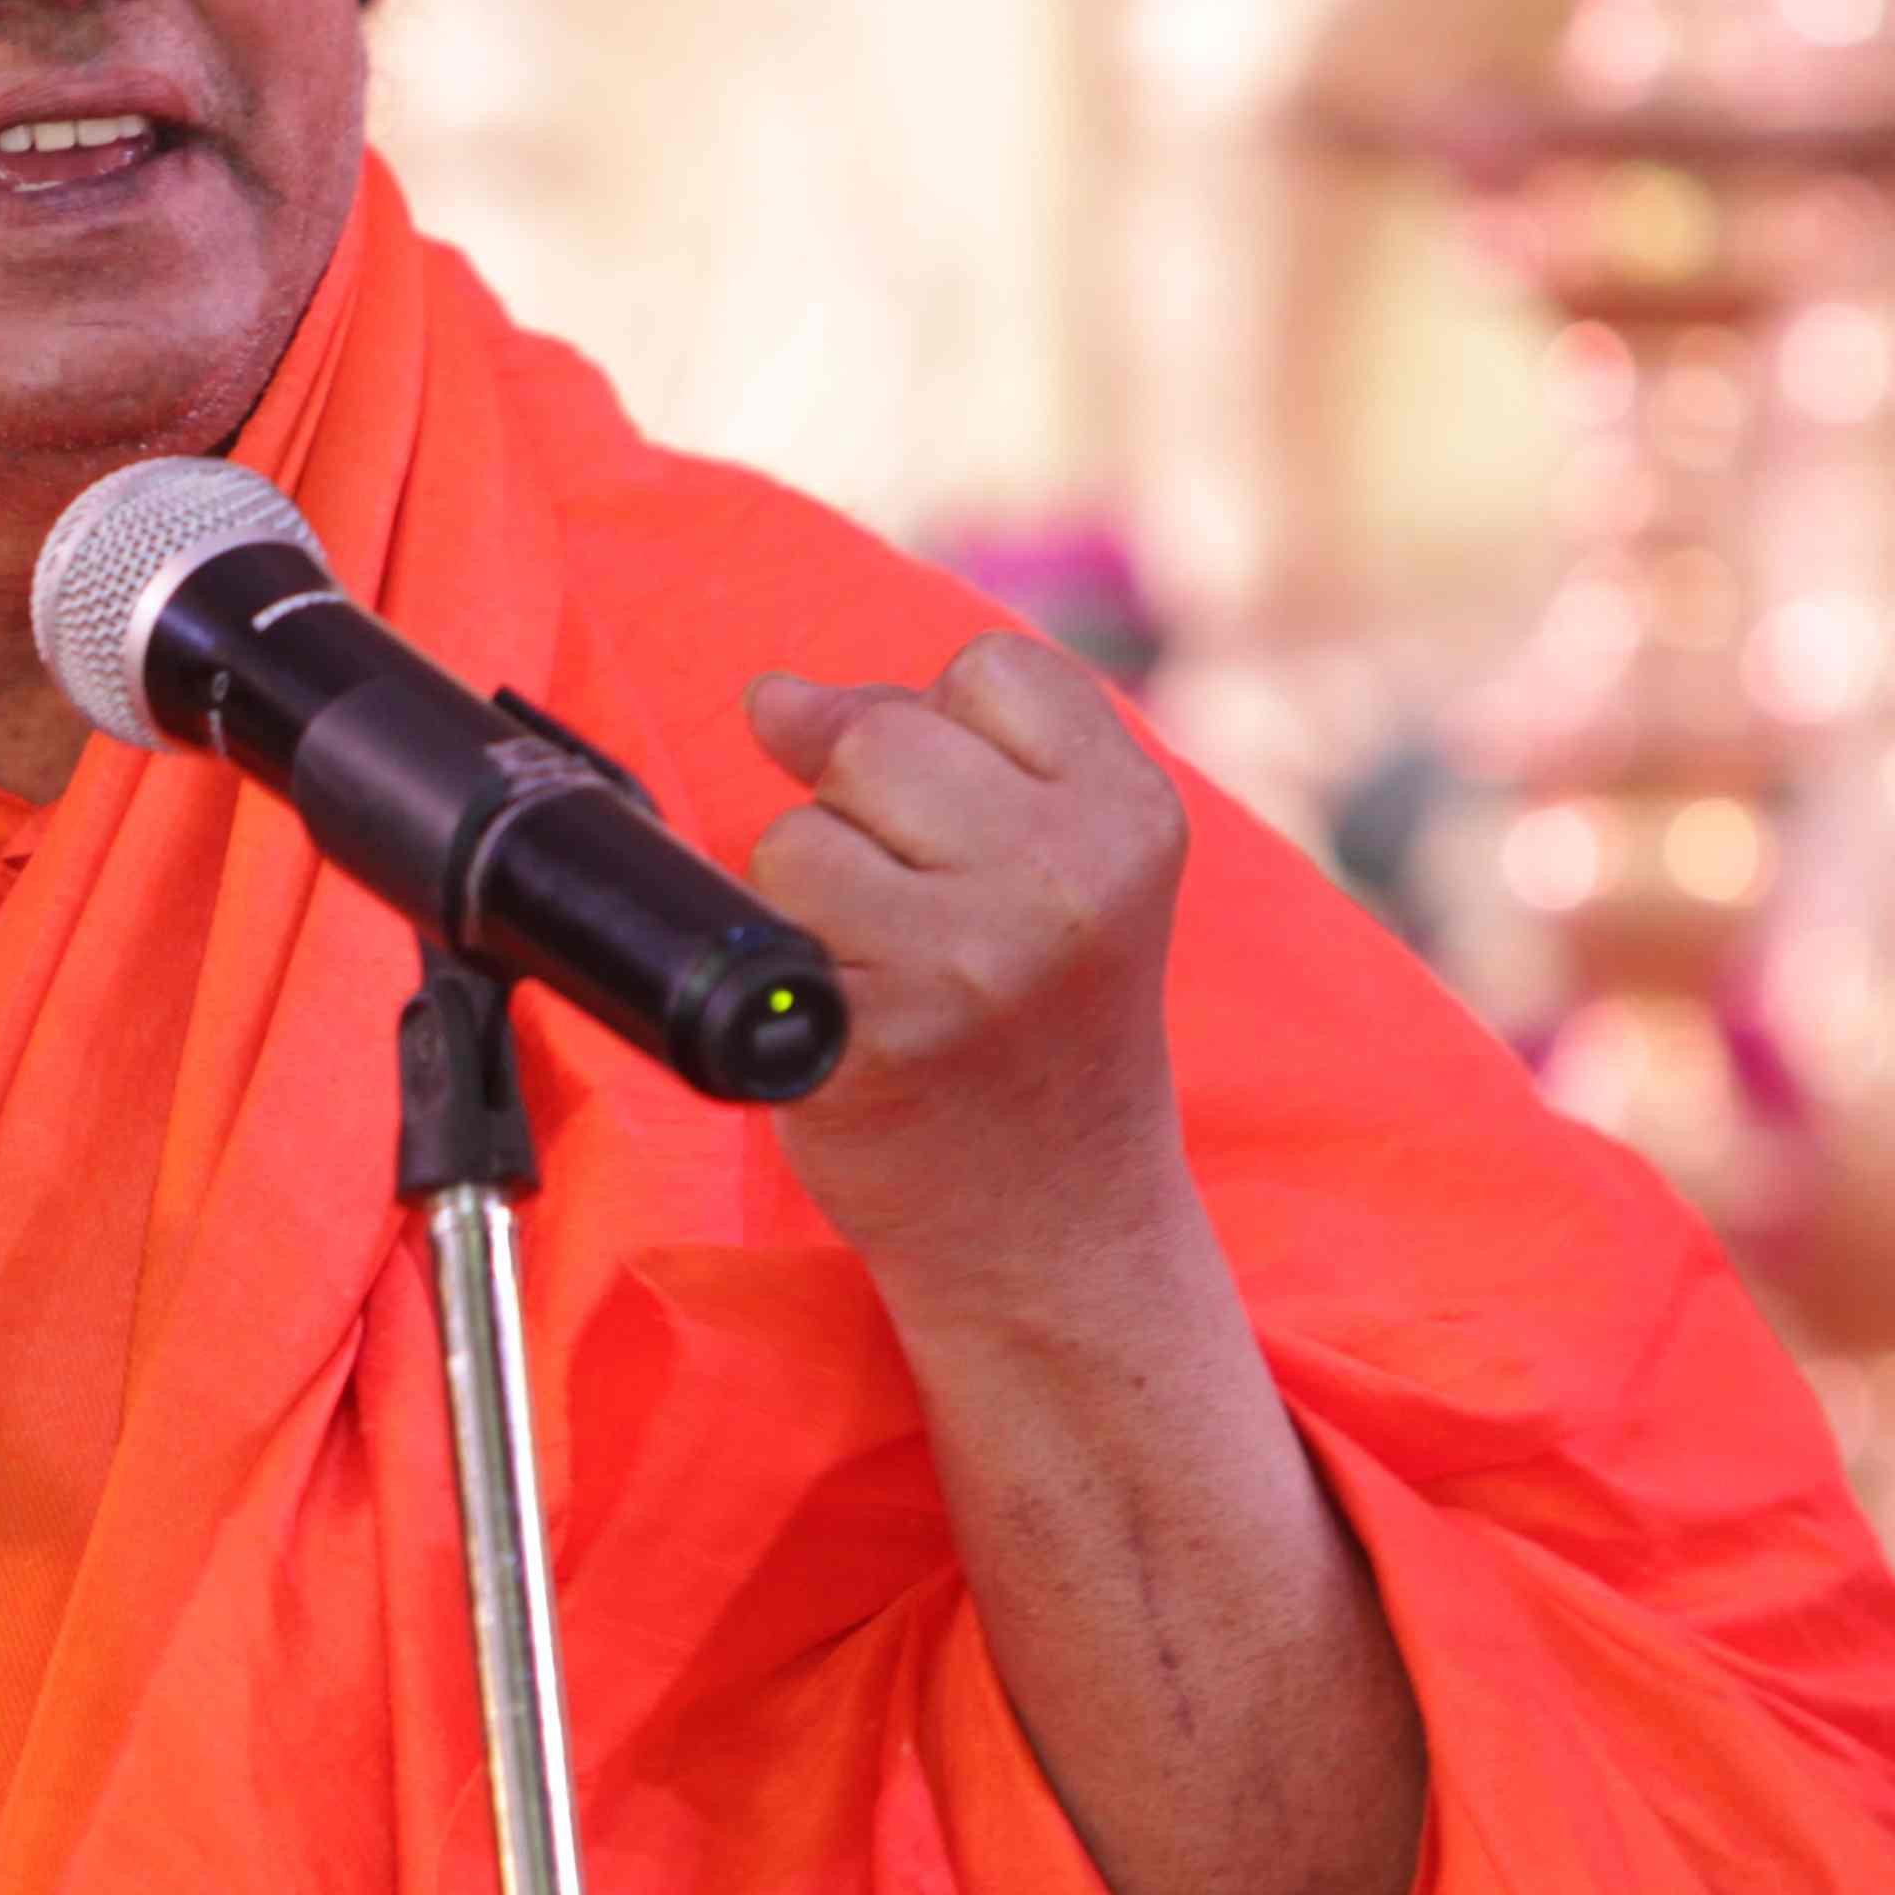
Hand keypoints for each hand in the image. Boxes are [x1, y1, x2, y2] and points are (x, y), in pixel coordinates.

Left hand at [742, 632, 1197, 1311]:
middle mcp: (1062, 881)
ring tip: (884, 971)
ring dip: (810, 894)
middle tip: (922, 915)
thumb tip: (774, 697)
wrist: (1056, 1225)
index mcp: (1130, 817)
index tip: (972, 834)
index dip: (947, 737)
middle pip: (875, 740)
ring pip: (800, 835)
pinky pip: (764, 927)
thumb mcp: (1048, 865)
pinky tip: (848, 1023)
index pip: (987, 670)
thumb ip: (936, 749)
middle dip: (864, 811)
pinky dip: (779, 969)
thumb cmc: (1033, 1026)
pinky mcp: (874, 1036)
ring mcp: (968, 961)